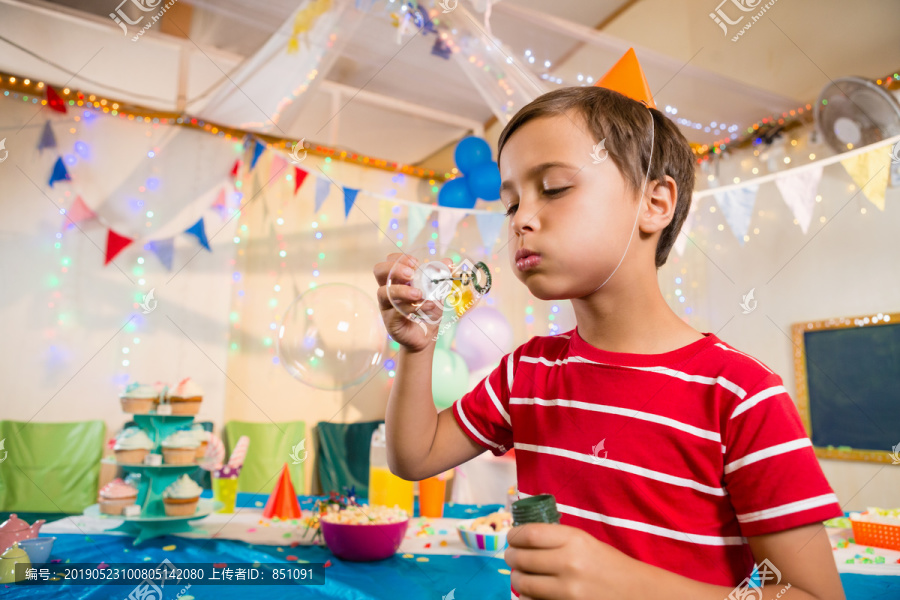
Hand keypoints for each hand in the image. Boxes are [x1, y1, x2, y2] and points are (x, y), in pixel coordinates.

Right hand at [373, 252, 449, 352]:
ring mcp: (387, 306)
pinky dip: (413, 307)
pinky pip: (396, 311)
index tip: (415, 262)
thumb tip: (448, 261)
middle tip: (411, 274)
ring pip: (384, 293)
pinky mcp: (390, 321)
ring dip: (403, 290)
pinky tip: (428, 306)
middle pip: (379, 271)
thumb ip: (441, 277)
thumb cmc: (427, 312)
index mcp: (397, 280)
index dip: (399, 258)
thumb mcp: (437, 293)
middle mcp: (388, 291)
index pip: (389, 262)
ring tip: (420, 294)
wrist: (426, 337)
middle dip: (395, 269)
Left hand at [505, 523, 638, 599]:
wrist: (637, 593)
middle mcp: (569, 564)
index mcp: (575, 540)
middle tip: (511, 557)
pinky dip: (527, 598)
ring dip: (516, 578)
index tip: (512, 537)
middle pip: (521, 558)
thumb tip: (520, 538)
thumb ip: (555, 539)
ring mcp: (567, 591)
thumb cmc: (609, 565)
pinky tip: (532, 593)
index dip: (514, 536)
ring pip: (523, 584)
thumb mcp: (585, 542)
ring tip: (520, 575)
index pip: (529, 534)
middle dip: (511, 557)